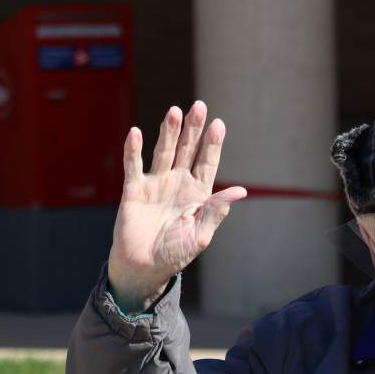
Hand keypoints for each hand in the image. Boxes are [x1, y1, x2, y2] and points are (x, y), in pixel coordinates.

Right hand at [107, 100, 246, 310]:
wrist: (144, 267)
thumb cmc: (174, 254)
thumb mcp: (200, 235)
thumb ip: (216, 211)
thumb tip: (241, 191)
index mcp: (198, 194)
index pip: (207, 163)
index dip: (212, 144)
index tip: (219, 124)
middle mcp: (178, 183)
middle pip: (187, 150)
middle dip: (193, 129)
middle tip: (199, 106)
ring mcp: (156, 184)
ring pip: (163, 151)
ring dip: (168, 132)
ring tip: (174, 111)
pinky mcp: (134, 189)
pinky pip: (133, 165)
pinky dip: (133, 150)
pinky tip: (136, 132)